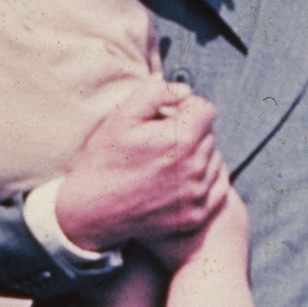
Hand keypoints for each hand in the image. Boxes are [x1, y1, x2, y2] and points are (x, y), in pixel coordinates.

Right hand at [55, 77, 230, 251]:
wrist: (89, 211)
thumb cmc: (104, 160)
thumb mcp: (121, 117)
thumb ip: (156, 92)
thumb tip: (185, 91)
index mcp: (181, 140)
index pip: (206, 110)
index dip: (186, 108)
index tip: (168, 117)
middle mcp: (195, 168)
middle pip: (209, 134)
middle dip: (190, 132)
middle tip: (161, 142)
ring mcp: (197, 194)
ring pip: (214, 159)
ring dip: (198, 156)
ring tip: (167, 162)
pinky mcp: (196, 215)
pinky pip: (218, 187)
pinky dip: (204, 180)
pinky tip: (180, 181)